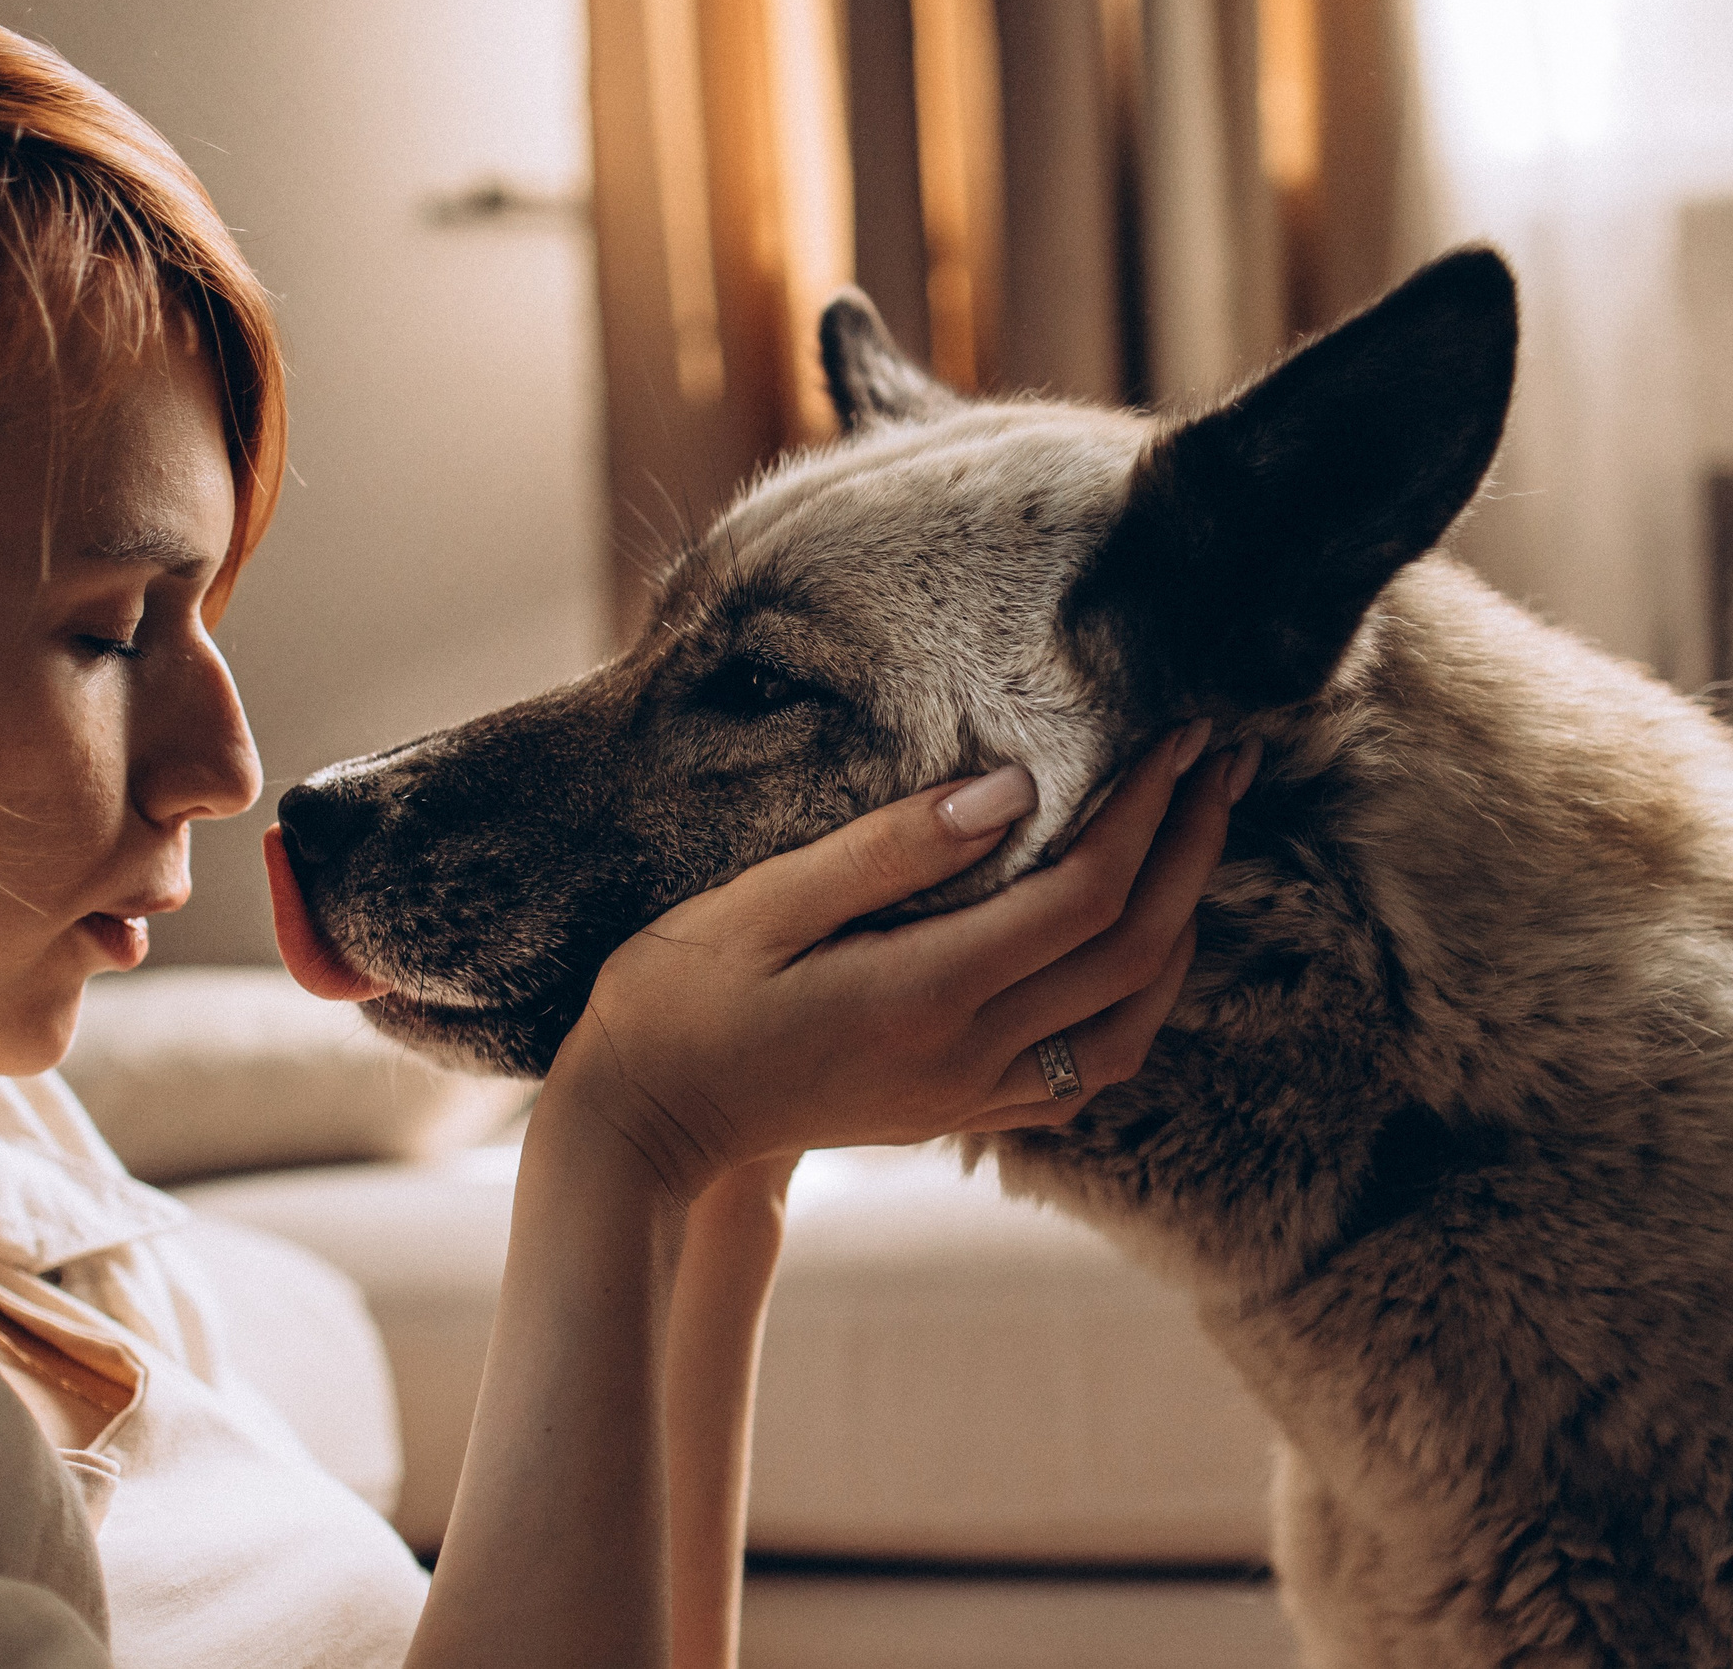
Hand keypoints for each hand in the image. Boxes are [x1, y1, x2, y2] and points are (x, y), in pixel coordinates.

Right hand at [546, 723, 1252, 1203]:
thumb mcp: (759, 904)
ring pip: (1130, 1025)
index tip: (1177, 736)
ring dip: (1182, 930)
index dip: (1149, 811)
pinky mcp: (956, 1112)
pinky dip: (1136, 1003)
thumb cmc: (676, 1000)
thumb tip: (1012, 788)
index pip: (1086, 896)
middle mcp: (968, 1055)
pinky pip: (1088, 1071)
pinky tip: (1134, 949)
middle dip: (1194, 851)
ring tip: (1200, 843)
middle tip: (1223, 763)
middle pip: (1133, 955)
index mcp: (924, 992)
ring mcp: (968, 1095)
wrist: (640, 1126)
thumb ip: (887, 849)